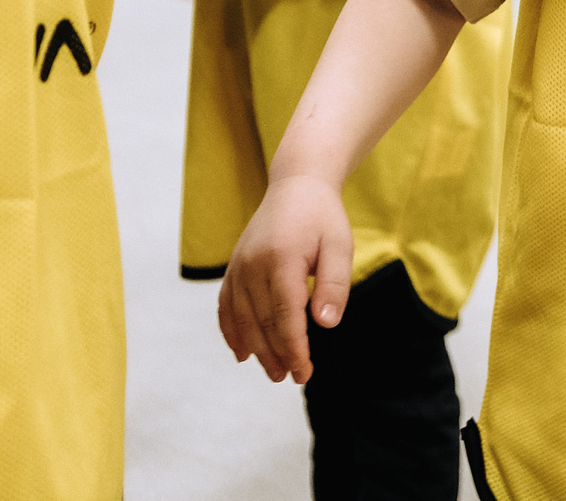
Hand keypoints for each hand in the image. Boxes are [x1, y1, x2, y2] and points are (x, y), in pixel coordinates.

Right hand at [218, 174, 354, 383]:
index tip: (305, 372)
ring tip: (274, 372)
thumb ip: (333, 285)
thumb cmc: (323, 218)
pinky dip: (231, 332)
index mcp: (282, 259)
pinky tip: (242, 354)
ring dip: (256, 349)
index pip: (285, 316)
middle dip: (277, 355)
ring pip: (241, 319)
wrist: (296, 186)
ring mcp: (238, 267)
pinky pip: (225, 307)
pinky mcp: (232, 268)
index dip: (294, 348)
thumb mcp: (340, 246)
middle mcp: (252, 265)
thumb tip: (325, 324)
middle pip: (261, 322)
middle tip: (294, 378)